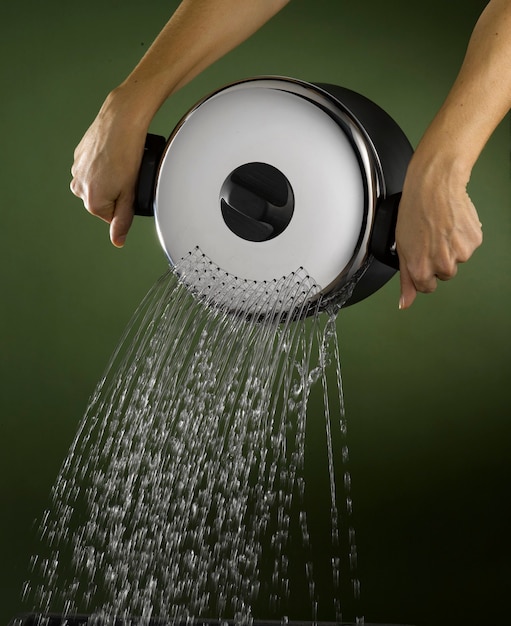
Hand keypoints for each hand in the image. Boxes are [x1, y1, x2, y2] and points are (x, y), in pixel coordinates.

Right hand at [70, 89, 148, 246]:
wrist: (121, 121)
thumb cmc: (129, 155)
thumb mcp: (130, 193)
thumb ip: (123, 220)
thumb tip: (117, 241)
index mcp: (91, 201)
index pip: (112, 217)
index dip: (126, 205)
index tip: (132, 190)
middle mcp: (78, 188)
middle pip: (103, 201)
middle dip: (116, 192)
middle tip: (128, 176)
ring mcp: (76, 170)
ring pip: (98, 184)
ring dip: (110, 178)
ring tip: (122, 164)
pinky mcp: (78, 156)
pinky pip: (94, 168)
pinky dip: (104, 165)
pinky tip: (114, 154)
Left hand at [395, 149, 482, 308]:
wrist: (434, 187)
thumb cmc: (414, 213)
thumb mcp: (402, 248)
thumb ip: (406, 280)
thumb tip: (405, 303)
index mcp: (421, 270)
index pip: (426, 287)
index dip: (423, 272)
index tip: (422, 257)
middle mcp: (443, 265)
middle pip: (443, 274)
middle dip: (437, 260)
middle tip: (430, 238)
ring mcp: (461, 253)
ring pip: (457, 259)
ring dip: (450, 247)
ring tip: (440, 228)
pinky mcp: (474, 241)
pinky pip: (469, 246)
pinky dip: (462, 236)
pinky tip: (452, 223)